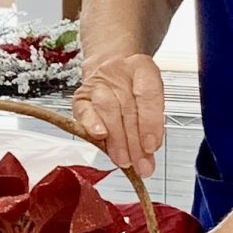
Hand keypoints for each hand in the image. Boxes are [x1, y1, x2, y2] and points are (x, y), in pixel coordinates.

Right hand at [71, 53, 167, 177]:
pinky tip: (99, 138)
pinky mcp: (81, 96)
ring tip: (124, 160)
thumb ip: (151, 127)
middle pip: (127, 106)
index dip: (150, 123)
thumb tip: (147, 158)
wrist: (112, 72)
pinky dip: (91, 125)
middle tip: (140, 164)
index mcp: (142, 68)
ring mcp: (97, 82)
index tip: (152, 146)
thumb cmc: (133, 89)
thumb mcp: (151, 100)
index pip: (148, 94)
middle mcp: (118, 71)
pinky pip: (84, 110)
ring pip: (107, 109)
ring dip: (116, 139)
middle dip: (134, 141)